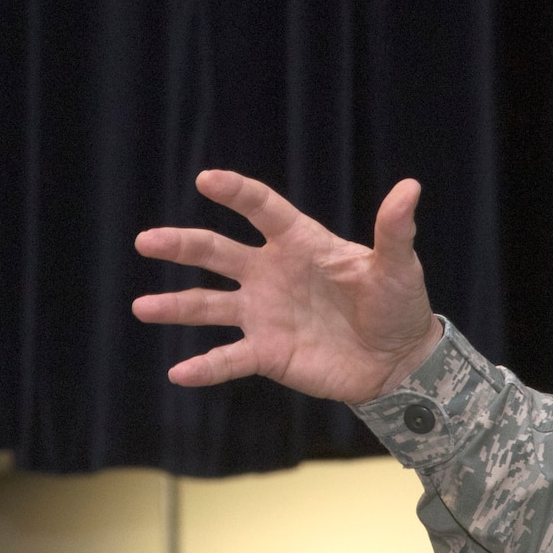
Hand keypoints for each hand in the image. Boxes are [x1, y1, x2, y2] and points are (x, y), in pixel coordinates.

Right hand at [131, 170, 442, 401]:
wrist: (398, 361)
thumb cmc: (398, 305)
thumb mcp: (397, 267)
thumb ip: (394, 230)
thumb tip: (410, 188)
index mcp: (300, 243)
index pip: (261, 209)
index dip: (235, 192)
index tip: (206, 179)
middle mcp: (272, 273)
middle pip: (218, 252)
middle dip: (182, 245)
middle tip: (146, 240)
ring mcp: (264, 314)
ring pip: (208, 305)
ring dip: (175, 307)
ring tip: (141, 306)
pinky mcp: (267, 353)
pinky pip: (228, 359)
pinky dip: (203, 367)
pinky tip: (178, 373)